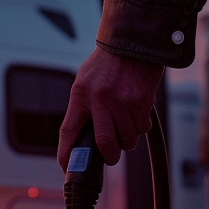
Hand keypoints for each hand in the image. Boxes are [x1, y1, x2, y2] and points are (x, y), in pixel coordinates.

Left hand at [57, 47, 164, 169]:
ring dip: (128, 138)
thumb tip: (82, 136)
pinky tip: (138, 111)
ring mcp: (120, 100)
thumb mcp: (86, 80)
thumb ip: (83, 106)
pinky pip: (142, 128)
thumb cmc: (107, 63)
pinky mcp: (140, 101)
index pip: (69, 130)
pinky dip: (141, 126)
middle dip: (109, 156)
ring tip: (126, 122)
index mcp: (80, 94)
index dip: (66, 153)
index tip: (66, 167)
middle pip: (104, 143)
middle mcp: (98, 99)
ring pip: (127, 138)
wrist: (132, 40)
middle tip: (111, 157)